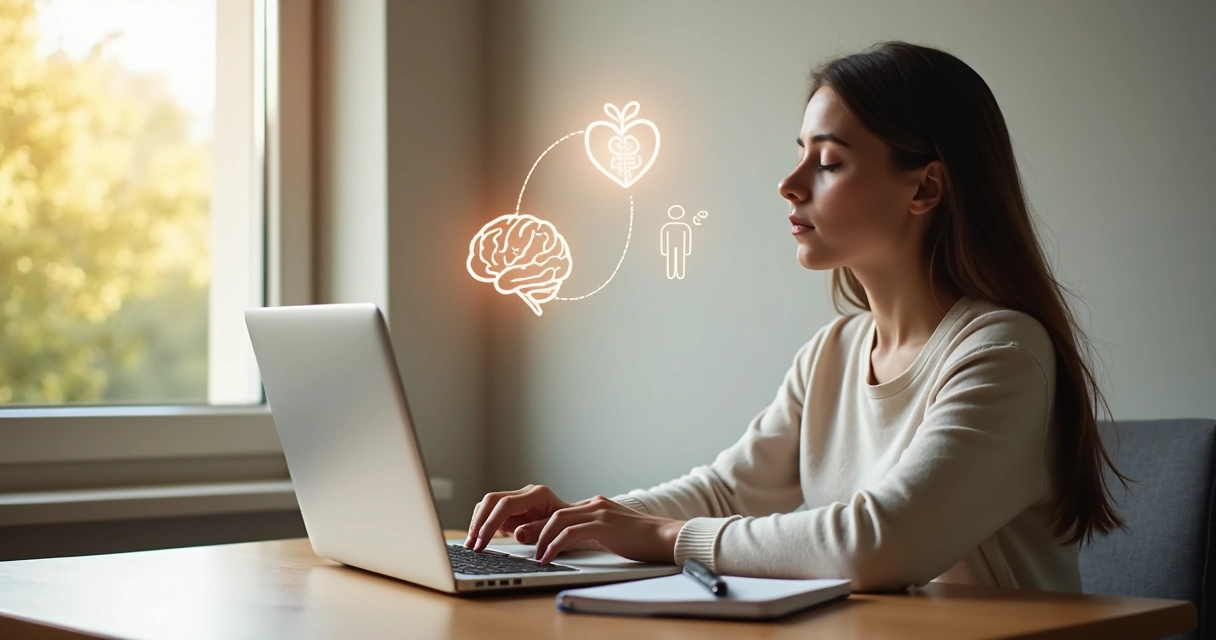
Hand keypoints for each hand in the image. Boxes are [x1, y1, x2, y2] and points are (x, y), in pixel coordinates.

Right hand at [465, 484, 573, 551]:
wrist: (576, 523)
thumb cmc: (570, 527)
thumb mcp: (558, 531)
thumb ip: (538, 531)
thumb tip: (518, 533)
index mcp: (537, 495)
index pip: (506, 504)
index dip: (490, 523)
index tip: (482, 542)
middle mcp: (525, 494)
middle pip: (492, 500)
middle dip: (478, 522)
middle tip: (471, 544)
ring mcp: (517, 500)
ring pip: (488, 504)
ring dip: (477, 523)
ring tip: (471, 544)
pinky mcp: (512, 509)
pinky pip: (491, 512)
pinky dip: (482, 524)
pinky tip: (479, 539)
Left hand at [531, 495, 684, 564]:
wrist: (665, 537)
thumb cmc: (642, 540)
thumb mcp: (611, 534)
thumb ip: (593, 533)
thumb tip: (572, 543)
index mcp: (596, 505)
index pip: (561, 511)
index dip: (542, 525)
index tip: (528, 537)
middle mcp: (595, 504)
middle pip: (554, 513)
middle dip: (535, 529)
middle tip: (521, 543)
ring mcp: (599, 512)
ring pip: (558, 520)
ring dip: (541, 538)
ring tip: (535, 554)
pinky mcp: (603, 525)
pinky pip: (570, 533)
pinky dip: (555, 545)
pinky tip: (548, 557)